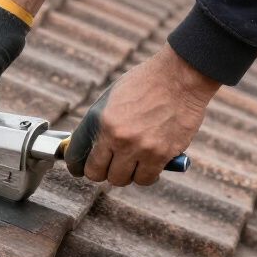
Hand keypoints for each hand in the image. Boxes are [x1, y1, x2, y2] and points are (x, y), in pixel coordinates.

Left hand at [66, 44, 218, 185]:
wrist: (180, 76)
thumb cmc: (146, 83)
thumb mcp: (112, 98)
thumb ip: (100, 123)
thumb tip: (92, 147)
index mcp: (101, 120)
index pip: (77, 155)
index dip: (76, 166)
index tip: (79, 169)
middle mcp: (117, 137)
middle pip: (97, 174)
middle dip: (101, 171)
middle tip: (109, 165)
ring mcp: (139, 148)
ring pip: (121, 180)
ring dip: (125, 174)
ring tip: (132, 162)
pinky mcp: (161, 155)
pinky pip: (145, 179)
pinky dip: (145, 175)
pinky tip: (148, 164)